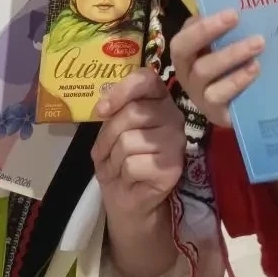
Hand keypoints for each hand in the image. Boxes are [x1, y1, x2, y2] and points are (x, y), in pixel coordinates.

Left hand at [91, 69, 185, 217]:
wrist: (128, 198)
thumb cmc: (120, 158)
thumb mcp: (112, 129)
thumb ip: (113, 112)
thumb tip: (102, 107)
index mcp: (159, 100)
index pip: (147, 79)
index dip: (122, 90)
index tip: (101, 110)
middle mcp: (173, 115)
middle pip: (132, 112)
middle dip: (108, 136)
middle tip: (104, 153)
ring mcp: (176, 141)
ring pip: (128, 140)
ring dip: (112, 158)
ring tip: (117, 167)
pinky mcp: (172, 167)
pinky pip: (132, 164)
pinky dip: (121, 174)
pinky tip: (129, 179)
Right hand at [170, 10, 263, 127]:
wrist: (244, 109)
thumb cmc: (234, 69)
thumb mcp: (228, 47)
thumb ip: (229, 29)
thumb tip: (244, 3)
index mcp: (186, 51)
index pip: (184, 32)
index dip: (202, 22)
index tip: (231, 12)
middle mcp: (185, 72)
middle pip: (183, 49)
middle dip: (207, 30)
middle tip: (236, 17)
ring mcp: (197, 93)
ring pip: (203, 71)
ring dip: (230, 54)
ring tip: (258, 43)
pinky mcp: (212, 112)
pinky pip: (218, 95)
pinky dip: (237, 80)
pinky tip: (255, 69)